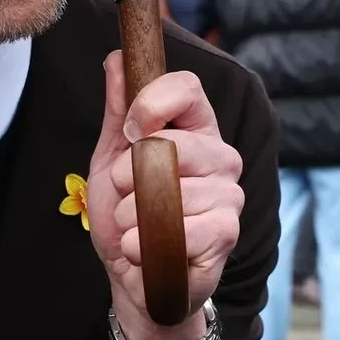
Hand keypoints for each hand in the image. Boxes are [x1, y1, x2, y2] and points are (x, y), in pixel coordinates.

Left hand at [88, 54, 244, 339]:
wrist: (137, 281)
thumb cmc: (129, 218)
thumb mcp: (111, 160)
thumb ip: (119, 112)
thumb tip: (117, 58)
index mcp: (196, 131)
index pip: (186, 87)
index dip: (151, 103)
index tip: (131, 129)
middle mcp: (220, 157)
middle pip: (169, 142)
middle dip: (126, 176)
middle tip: (126, 198)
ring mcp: (229, 194)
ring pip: (164, 190)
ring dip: (130, 217)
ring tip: (138, 229)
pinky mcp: (226, 232)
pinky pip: (175, 227)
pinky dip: (143, 244)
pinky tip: (147, 251)